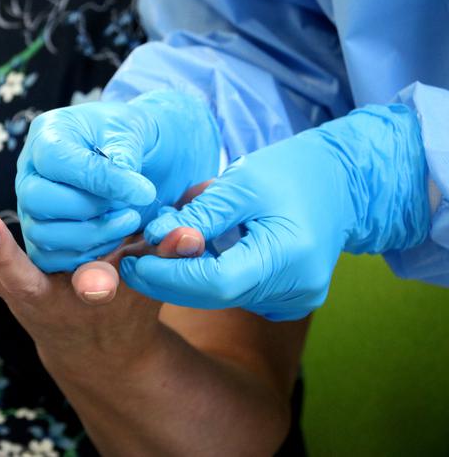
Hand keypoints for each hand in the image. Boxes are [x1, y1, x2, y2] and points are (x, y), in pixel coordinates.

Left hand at [0, 214, 203, 370]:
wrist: (96, 350)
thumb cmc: (128, 303)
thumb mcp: (151, 277)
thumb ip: (171, 246)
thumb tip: (202, 215)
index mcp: (100, 296)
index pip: (102, 284)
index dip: (105, 278)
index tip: (101, 278)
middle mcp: (59, 299)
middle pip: (32, 283)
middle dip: (10, 259)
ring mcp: (27, 296)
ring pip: (0, 276)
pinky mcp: (9, 289)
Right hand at [16, 89, 220, 272]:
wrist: (138, 156)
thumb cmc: (130, 137)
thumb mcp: (133, 130)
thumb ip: (125, 153)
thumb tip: (127, 187)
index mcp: (47, 134)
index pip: (55, 160)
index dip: (97, 179)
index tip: (142, 191)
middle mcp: (30, 173)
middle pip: (36, 200)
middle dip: (89, 210)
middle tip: (129, 208)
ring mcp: (31, 208)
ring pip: (43, 234)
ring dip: (92, 236)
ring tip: (128, 221)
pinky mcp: (41, 238)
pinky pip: (50, 259)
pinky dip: (86, 256)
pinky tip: (114, 239)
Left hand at [121, 104, 430, 320]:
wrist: (342, 184)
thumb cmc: (291, 173)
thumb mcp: (240, 183)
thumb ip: (199, 214)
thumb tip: (154, 237)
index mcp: (290, 255)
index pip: (216, 282)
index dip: (168, 276)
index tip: (133, 261)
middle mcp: (296, 289)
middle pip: (214, 296)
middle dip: (167, 279)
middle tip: (132, 259)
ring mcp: (294, 300)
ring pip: (220, 296)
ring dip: (184, 275)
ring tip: (165, 242)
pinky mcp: (287, 300)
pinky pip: (235, 293)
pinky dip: (206, 276)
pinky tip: (193, 252)